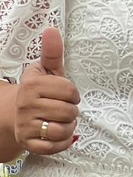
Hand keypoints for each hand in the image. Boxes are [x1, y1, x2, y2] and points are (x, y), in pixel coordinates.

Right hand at [13, 28, 79, 154]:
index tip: (65, 95)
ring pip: (63, 130)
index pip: (70, 92)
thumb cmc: (39, 92)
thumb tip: (52, 29)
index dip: (73, 95)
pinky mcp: (28, 143)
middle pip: (69, 112)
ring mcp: (25, 125)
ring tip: (60, 122)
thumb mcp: (47, 71)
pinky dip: (62, 143)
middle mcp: (26, 105)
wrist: (14, 115)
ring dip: (68, 128)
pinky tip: (57, 134)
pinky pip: (55, 147)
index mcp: (32, 85)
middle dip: (71, 112)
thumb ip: (53, 53)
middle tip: (61, 109)